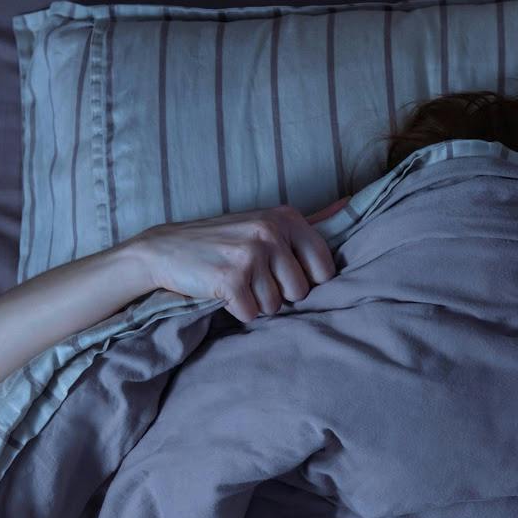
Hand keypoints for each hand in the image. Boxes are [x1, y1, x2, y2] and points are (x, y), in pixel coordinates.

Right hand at [124, 207, 336, 321]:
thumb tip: (351, 202)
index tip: (282, 273)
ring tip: (236, 282)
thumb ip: (312, 219)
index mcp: (286, 218)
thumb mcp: (267, 222)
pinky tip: (223, 292)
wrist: (166, 249)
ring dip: (256, 303)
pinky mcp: (230, 280)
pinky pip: (251, 314)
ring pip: (275, 306)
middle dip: (278, 293)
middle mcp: (270, 232)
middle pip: (300, 291)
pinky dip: (237, 311)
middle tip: (252, 277)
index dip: (305, 280)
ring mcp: (250, 255)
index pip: (324, 267)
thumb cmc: (223, 240)